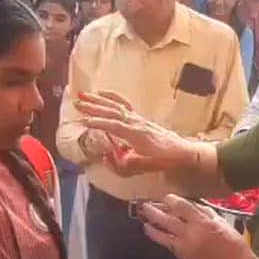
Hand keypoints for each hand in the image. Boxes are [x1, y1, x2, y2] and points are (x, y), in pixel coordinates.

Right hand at [76, 91, 193, 174]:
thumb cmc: (163, 159)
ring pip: (115, 105)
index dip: (99, 123)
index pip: (114, 126)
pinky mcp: (139, 117)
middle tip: (76, 104)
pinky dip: (112, 96)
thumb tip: (106, 157)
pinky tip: (102, 93)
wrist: (181, 150)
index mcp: (136, 133)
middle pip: (112, 111)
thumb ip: (123, 164)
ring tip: (82, 95)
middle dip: (93, 107)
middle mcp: (136, 122)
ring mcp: (137, 118)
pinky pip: (123, 103)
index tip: (83, 122)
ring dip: (98, 100)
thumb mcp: (143, 166)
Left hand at [138, 195, 256, 258]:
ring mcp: (184, 246)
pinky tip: (154, 234)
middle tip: (145, 206)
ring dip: (151, 227)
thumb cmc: (232, 242)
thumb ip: (204, 211)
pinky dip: (160, 239)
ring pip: (162, 235)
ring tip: (144, 221)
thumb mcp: (221, 221)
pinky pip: (168, 245)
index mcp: (202, 221)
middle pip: (167, 219)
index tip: (165, 197)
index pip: (181, 206)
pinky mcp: (183, 257)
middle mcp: (190, 233)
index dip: (170, 200)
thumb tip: (189, 204)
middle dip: (154, 212)